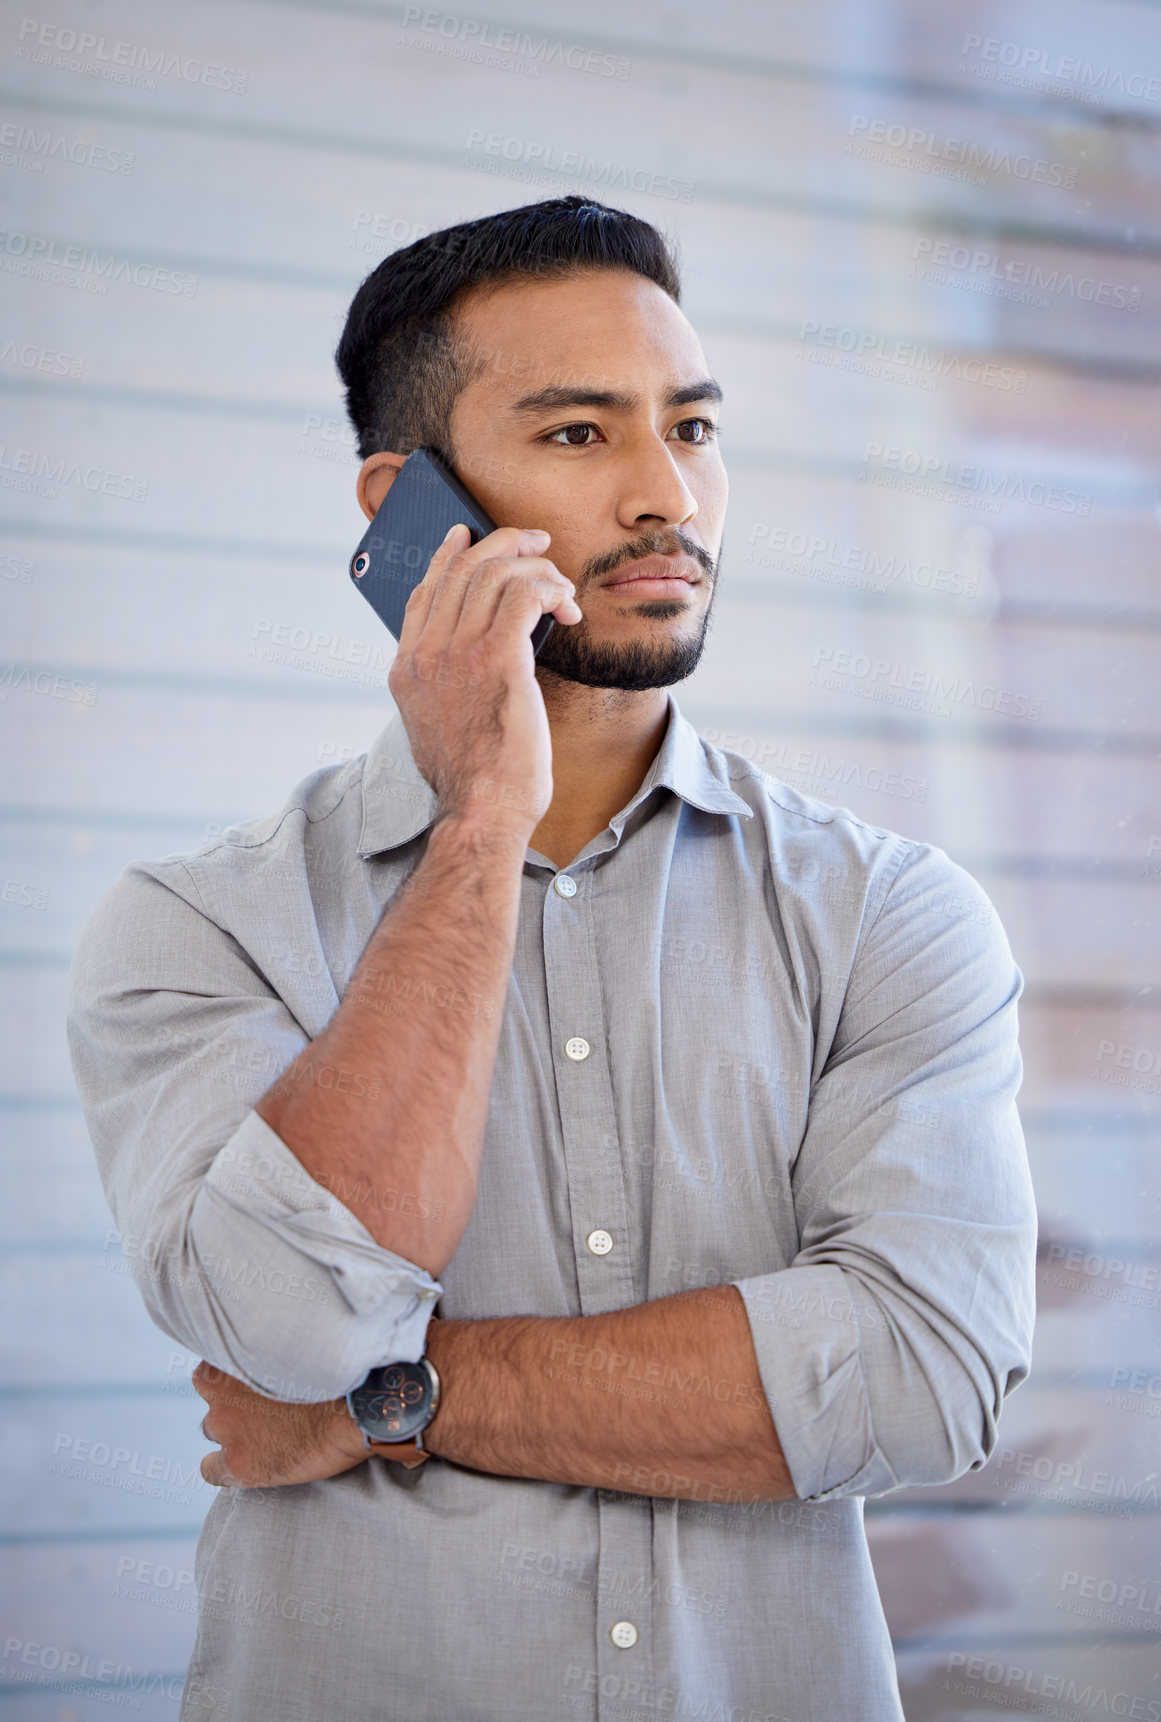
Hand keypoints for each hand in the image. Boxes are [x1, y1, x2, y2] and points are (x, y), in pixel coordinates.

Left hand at [192, 1361, 429, 1487]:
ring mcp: (227, 1429)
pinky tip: (245, 1465)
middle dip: (231, 1403)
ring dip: (233, 1432)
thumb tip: (276, 1339)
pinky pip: (211, 1470)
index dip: (235, 1378)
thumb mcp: (296, 1340)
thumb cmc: (336, 1366)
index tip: (255, 1382)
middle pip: (213, 1399)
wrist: (357, 1405)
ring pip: (214, 1431)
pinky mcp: (239, 1463)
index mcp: (229, 1358)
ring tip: (264, 1434)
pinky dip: (223, 1468)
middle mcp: (219, 1393)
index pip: (212, 1368)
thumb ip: (271, 1343)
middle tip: (262, 1407)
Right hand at [386, 523, 581, 838]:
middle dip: (504, 545)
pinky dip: (550, 590)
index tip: (469, 535)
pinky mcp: (497, 658)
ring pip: (495, 574)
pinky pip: (524, 594)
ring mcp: (457, 653)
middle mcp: (425, 654)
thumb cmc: (474, 783)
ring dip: (537, 569)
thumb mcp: (438, 730)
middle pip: (461, 570)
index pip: (424, 592)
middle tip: (538, 542)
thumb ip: (444, 690)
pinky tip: (568, 607)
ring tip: (562, 586)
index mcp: (407, 670)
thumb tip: (473, 665)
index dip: (448, 556)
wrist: (481, 812)